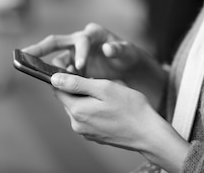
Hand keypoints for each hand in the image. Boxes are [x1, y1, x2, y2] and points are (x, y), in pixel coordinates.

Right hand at [22, 23, 144, 80]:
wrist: (127, 64)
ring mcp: (73, 52)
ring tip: (60, 84)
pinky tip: (61, 87)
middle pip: (54, 42)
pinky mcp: (72, 64)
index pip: (81, 41)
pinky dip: (60, 79)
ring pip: (58, 60)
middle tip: (24, 55)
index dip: (79, 53)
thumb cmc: (127, 54)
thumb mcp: (128, 52)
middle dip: (38, 48)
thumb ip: (119, 49)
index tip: (80, 67)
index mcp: (92, 33)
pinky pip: (61, 71)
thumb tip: (108, 48)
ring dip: (57, 72)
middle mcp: (79, 40)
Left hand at [51, 74, 189, 172]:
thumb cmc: (130, 107)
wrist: (149, 133)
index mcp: (77, 111)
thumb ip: (77, 83)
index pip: (58, 90)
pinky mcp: (95, 136)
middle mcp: (77, 124)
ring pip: (78, 107)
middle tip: (97, 80)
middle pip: (67, 99)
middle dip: (77, 87)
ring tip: (105, 93)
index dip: (65, 76)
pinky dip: (94, 108)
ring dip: (86, 98)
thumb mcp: (103, 88)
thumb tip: (54, 78)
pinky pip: (87, 117)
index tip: (78, 68)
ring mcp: (86, 132)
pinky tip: (109, 106)